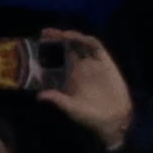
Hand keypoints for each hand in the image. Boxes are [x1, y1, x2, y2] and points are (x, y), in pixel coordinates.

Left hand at [37, 31, 132, 149]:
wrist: (113, 120)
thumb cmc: (90, 116)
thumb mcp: (71, 108)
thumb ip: (57, 99)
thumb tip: (39, 96)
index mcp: (70, 75)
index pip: (58, 57)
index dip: (49, 49)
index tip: (39, 43)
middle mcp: (80, 66)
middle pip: (68, 46)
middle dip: (57, 38)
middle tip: (46, 33)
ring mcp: (92, 63)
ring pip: (80, 43)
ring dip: (71, 36)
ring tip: (62, 34)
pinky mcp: (105, 62)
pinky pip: (95, 47)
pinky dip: (87, 41)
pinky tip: (78, 39)